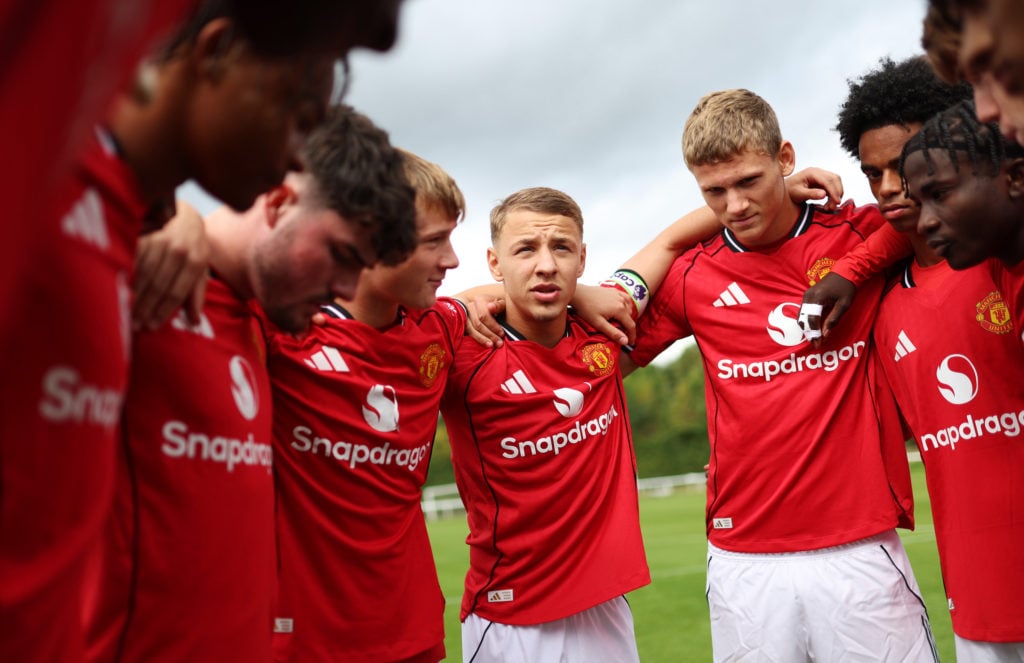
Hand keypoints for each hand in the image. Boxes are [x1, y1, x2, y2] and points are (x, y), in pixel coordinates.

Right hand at [133, 202, 208, 330]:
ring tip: (127, 314)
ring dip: (133, 296)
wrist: (182, 213)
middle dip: (146, 308)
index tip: (151, 326)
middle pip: (158, 286)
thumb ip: (196, 294)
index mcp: (196, 260)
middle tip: (136, 326)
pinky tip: (119, 292)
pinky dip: (125, 277)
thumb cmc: (193, 248)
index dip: (163, 311)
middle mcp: (178, 249)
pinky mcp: (143, 233)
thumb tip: (194, 322)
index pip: (177, 292)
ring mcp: (159, 239)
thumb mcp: (202, 268)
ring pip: (142, 274)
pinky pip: (131, 260)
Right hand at [463, 294, 505, 347]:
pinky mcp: (462, 323)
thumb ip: (498, 305)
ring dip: (482, 339)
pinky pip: (468, 333)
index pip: (483, 315)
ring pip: (471, 329)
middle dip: (489, 334)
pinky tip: (483, 344)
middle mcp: (470, 306)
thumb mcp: (501, 303)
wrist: (489, 307)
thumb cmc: (497, 306)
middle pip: (477, 323)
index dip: (493, 326)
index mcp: (479, 300)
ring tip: (491, 345)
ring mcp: (464, 315)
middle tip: (499, 343)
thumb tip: (490, 307)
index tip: (501, 333)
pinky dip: (476, 339)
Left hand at [570, 284, 634, 345]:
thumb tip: (625, 341)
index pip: (631, 325)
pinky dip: (626, 305)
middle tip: (621, 333)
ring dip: (627, 316)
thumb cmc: (586, 309)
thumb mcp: (599, 324)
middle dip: (628, 326)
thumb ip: (613, 333)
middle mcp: (622, 301)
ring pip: (629, 308)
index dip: (632, 336)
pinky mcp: (615, 290)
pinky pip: (626, 299)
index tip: (630, 343)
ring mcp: (619, 294)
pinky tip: (621, 309)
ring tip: (620, 323)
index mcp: (619, 310)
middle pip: (630, 317)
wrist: (579, 294)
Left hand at [787, 167, 842, 209]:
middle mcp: (818, 172)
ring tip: (830, 207)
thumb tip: (824, 194)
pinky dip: (833, 195)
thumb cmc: (790, 190)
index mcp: (811, 172)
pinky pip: (832, 187)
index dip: (834, 191)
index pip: (827, 180)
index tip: (836, 201)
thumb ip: (811, 194)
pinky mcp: (822, 181)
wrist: (786, 190)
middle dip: (837, 193)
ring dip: (836, 195)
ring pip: (835, 183)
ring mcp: (821, 175)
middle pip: (834, 179)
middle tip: (834, 206)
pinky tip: (828, 204)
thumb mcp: (798, 193)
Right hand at [799, 272, 856, 345]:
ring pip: (801, 316)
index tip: (818, 344)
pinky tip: (814, 327)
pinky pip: (803, 311)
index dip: (815, 333)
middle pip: (804, 319)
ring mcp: (806, 295)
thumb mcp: (844, 305)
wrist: (845, 271)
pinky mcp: (807, 296)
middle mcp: (808, 296)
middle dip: (809, 332)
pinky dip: (807, 321)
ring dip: (807, 327)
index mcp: (817, 298)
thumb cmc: (846, 287)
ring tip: (815, 337)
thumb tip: (825, 334)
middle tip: (816, 343)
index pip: (812, 320)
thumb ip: (833, 319)